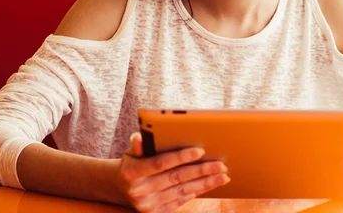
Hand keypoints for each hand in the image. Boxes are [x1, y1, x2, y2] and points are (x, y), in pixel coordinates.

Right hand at [113, 132, 229, 211]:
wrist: (120, 190)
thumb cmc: (132, 164)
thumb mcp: (130, 153)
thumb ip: (138, 145)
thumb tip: (139, 136)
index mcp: (132, 172)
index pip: (161, 163)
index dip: (181, 157)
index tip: (200, 151)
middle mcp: (140, 191)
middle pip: (176, 178)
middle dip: (202, 171)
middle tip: (221, 165)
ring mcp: (148, 205)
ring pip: (183, 191)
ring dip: (205, 183)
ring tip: (223, 176)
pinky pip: (181, 201)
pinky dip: (198, 192)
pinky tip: (211, 184)